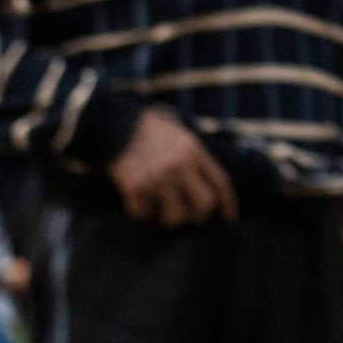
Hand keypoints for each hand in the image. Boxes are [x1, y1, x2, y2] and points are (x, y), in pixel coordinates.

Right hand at [106, 107, 236, 225]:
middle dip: (199, 216)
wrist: (113, 123)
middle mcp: (180, 165)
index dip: (228, 204)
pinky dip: (143, 214)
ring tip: (161, 213)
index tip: (229, 218)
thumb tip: (207, 183)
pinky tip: (141, 205)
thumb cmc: (146, 127)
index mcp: (193, 150)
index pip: (220, 182)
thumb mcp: (178, 132)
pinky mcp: (136, 187)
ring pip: (176, 217)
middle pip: (204, 205)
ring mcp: (158, 178)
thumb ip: (194, 154)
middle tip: (189, 217)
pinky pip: (145, 214)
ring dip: (169, 219)